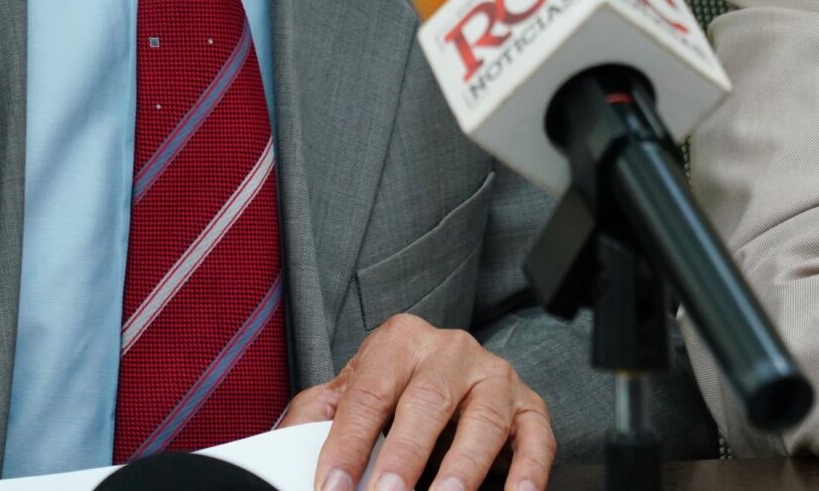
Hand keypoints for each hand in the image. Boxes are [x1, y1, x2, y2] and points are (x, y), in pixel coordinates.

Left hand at [283, 315, 552, 490]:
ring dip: (464, 467)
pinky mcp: (530, 406)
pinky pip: (536, 437)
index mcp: (399, 342)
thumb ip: (317, 418)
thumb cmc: (393, 393)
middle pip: (426, 402)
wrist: (448, 377)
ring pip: (483, 419)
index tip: (333, 487)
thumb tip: (282, 453)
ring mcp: (494, 376)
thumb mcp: (349, 394)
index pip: (368, 393)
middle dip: (404, 456)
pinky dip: (529, 471)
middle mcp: (450, 350)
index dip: (347, 445)